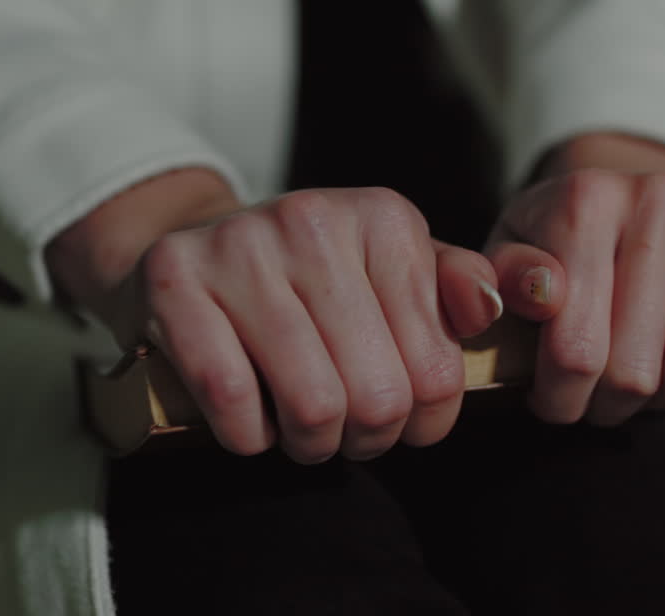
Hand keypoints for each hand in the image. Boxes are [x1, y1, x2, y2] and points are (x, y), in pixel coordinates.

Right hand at [50, 174, 500, 461]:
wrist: (193, 249)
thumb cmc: (312, 277)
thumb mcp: (393, 269)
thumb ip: (454, 287)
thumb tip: (489, 309)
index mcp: (384, 219)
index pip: (439, 370)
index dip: (424, 422)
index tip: (398, 418)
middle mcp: (314, 220)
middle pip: (378, 396)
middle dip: (366, 438)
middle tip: (346, 432)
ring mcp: (241, 245)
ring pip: (311, 405)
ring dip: (309, 444)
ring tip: (303, 431)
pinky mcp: (174, 278)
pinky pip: (231, 397)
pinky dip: (246, 435)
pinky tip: (251, 422)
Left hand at [485, 136, 664, 425]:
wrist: (623, 202)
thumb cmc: (555, 246)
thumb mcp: (510, 258)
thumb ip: (506, 280)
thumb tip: (541, 293)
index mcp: (586, 201)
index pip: (575, 350)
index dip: (559, 396)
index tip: (550, 397)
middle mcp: (659, 197)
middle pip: (635, 370)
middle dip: (607, 403)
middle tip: (594, 393)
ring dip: (661, 399)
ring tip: (637, 379)